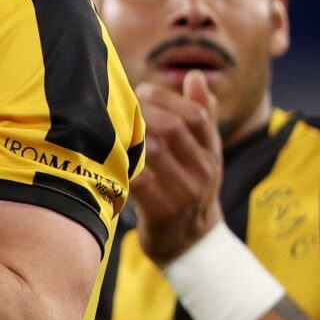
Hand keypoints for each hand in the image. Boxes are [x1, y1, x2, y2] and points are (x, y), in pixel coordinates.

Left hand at [131, 69, 224, 265]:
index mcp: (211, 152)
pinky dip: (122, 166)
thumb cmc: (191, 186)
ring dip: (130, 135)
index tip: (143, 90)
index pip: (196, 115)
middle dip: (144, 111)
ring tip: (113, 126)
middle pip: (173, 128)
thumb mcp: (205, 153)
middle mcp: (202, 170)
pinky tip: (107, 156)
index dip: (167, 98)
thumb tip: (196, 76)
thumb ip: (202, 114)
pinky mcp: (162, 211)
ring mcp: (183, 192)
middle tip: (125, 106)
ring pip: (154, 152)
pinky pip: (138, 181)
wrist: (192, 244)